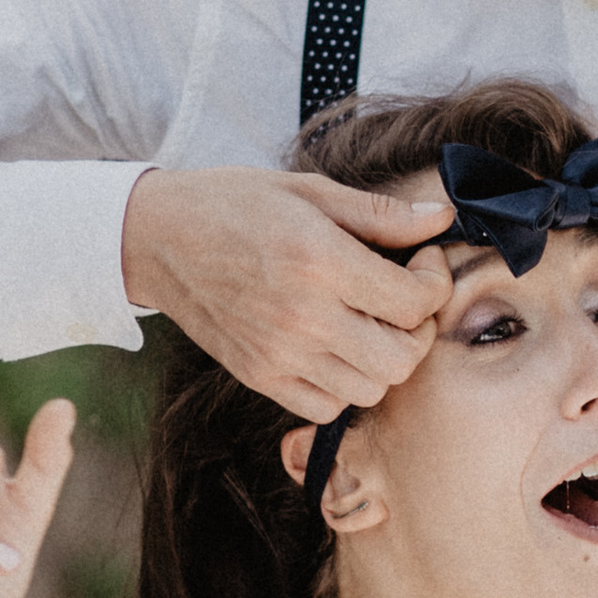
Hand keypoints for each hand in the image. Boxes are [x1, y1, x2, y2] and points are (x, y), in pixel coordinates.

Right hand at [121, 166, 455, 422]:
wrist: (157, 237)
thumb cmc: (233, 205)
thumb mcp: (309, 191)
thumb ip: (380, 213)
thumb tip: (441, 219)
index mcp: (319, 260)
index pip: (414, 301)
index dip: (434, 281)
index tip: (422, 260)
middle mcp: (302, 315)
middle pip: (402, 357)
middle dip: (418, 328)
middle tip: (403, 298)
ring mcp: (279, 353)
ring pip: (371, 389)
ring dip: (385, 359)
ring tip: (370, 323)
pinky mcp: (259, 376)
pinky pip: (327, 406)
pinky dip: (344, 385)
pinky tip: (336, 348)